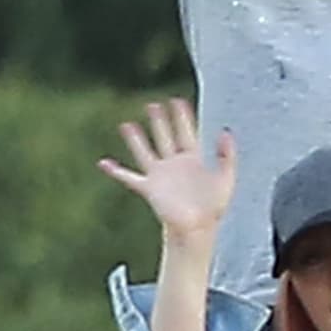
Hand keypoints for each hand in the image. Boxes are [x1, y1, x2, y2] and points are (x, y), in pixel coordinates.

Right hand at [98, 98, 235, 241]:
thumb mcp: (226, 178)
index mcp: (193, 159)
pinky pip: (129, 177)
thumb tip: (225, 131)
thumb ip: (227, 155)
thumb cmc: (212, 208)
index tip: (177, 100)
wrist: (199, 229)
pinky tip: (103, 163)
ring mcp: (160, 175)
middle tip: (153, 104)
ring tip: (126, 124)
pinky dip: (115, 171)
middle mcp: (174, 164)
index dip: (182, 117)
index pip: (186, 132)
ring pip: (145, 151)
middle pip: (164, 137)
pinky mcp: (149, 188)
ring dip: (136, 139)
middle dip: (159, 121)